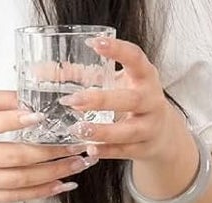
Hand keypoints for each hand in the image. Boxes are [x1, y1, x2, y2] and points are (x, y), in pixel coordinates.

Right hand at [0, 92, 94, 202]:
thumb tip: (30, 99)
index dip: (19, 121)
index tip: (44, 116)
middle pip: (15, 158)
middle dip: (52, 152)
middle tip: (79, 144)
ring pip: (21, 181)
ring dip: (55, 173)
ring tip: (80, 163)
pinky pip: (17, 197)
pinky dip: (43, 191)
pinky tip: (63, 184)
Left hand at [66, 37, 190, 167]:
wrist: (162, 134)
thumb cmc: (134, 101)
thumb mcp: (120, 83)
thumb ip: (90, 75)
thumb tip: (49, 70)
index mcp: (146, 77)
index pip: (136, 58)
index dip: (118, 50)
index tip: (94, 43)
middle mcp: (152, 101)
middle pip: (131, 100)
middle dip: (101, 100)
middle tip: (73, 101)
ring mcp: (151, 126)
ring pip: (128, 130)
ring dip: (102, 131)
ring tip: (78, 129)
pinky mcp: (145, 148)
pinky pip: (125, 151)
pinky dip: (107, 151)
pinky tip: (90, 149)